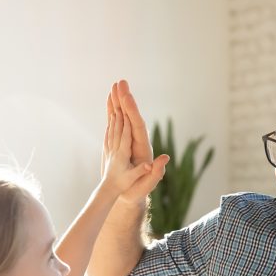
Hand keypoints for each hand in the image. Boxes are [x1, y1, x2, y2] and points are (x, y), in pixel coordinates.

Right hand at [107, 80, 169, 204]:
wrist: (130, 193)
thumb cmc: (137, 191)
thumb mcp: (146, 185)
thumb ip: (156, 173)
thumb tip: (166, 158)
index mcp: (143, 149)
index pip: (139, 126)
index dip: (133, 112)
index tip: (128, 97)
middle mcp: (137, 141)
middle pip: (132, 117)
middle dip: (126, 100)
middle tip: (121, 82)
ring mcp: (130, 139)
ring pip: (124, 116)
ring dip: (119, 101)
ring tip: (114, 84)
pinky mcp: (123, 140)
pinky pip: (118, 121)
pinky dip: (113, 110)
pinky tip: (109, 99)